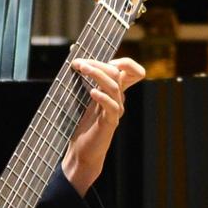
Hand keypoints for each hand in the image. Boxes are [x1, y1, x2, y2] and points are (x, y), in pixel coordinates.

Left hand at [61, 57, 146, 194]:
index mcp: (114, 91)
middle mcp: (119, 98)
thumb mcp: (82, 98)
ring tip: (82, 69)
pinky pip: (112, 106)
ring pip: (114, 86)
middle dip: (98, 63)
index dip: (124, 61)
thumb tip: (75, 55)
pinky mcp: (110, 122)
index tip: (98, 57)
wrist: (82, 152)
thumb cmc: (81, 125)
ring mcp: (116, 110)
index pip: (132, 71)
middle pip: (118, 73)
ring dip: (97, 74)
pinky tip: (91, 92)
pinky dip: (102, 97)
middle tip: (78, 62)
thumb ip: (83, 79)